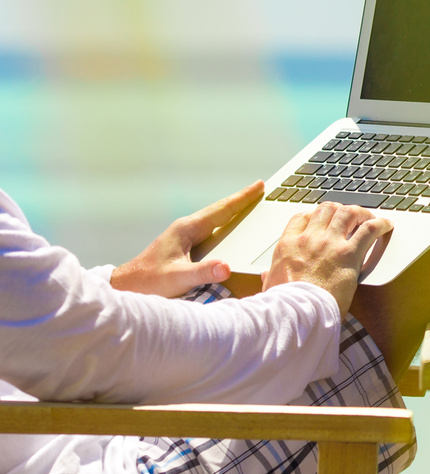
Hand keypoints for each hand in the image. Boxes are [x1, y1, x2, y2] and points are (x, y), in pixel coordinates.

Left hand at [111, 181, 264, 296]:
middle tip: (259, 189)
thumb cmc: (148, 282)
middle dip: (240, 200)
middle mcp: (185, 228)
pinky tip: (227, 228)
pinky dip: (223, 223)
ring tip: (247, 205)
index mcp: (186, 229)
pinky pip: (209, 229)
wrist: (126, 288)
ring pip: (214, 218)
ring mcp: (183, 236)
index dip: (242, 198)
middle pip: (219, 210)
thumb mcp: (178, 278)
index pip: (221, 209)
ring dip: (232, 210)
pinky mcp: (182, 246)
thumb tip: (226, 267)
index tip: (259, 186)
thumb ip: (202, 273)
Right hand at [261, 202, 391, 315]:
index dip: (314, 215)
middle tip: (348, 217)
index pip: (301, 218)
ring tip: (368, 218)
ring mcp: (329, 243)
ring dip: (360, 213)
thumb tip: (266, 275)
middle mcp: (309, 239)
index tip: (322, 219)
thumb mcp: (270, 287)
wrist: (296, 314)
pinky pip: (369, 230)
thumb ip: (270, 276)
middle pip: (326, 209)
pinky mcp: (349, 253)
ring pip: (347, 212)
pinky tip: (386, 225)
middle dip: (339, 209)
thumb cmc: (284, 305)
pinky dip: (380, 224)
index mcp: (288, 246)